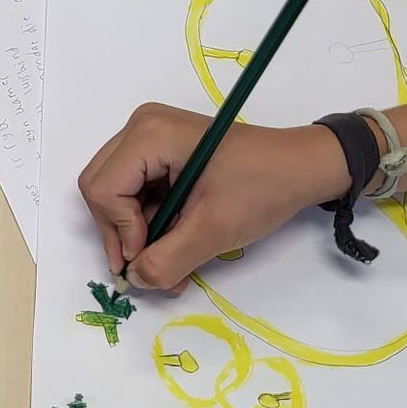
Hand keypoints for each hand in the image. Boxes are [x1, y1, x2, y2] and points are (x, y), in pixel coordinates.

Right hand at [76, 104, 350, 290]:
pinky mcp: (162, 151)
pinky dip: (150, 222)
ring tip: (166, 264)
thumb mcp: (214, 229)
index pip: (103, 189)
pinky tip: (173, 245)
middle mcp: (141, 127)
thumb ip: (168, 259)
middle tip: (147, 266)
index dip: (120, 231)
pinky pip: (137, 190)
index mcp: (149, 134)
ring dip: (137, 234)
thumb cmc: (263, 188)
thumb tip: (136, 280)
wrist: (304, 167)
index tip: (149, 258)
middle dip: (122, 233)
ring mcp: (150, 137)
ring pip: (116, 193)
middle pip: (102, 188)